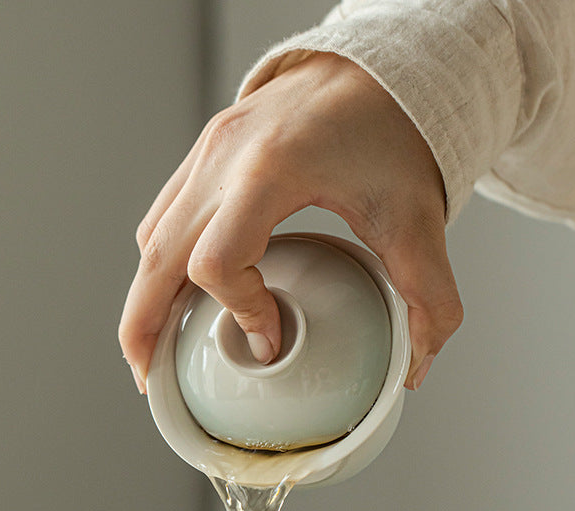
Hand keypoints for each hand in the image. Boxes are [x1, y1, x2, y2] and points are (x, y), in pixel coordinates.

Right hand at [119, 52, 462, 392]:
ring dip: (145, 298)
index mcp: (271, 169)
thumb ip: (429, 296)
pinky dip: (160, 263)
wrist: (374, 68)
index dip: (238, 314)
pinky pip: (163, 217)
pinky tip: (178, 295)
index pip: (218, 261)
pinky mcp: (204, 154)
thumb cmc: (392, 128)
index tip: (269, 341)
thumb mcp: (419, 219)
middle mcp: (225, 158)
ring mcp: (207, 152)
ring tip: (155, 347)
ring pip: (150, 239)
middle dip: (145, 326)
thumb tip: (417, 362)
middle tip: (150, 378)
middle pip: (157, 257)